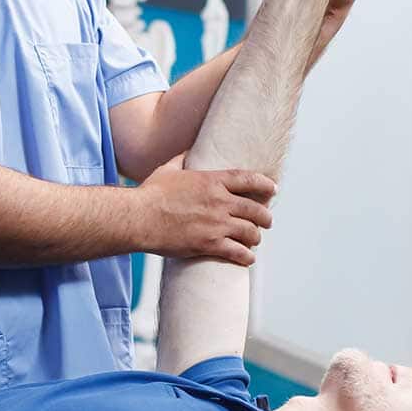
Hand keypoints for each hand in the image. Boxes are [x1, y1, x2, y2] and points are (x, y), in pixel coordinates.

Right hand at [135, 155, 276, 265]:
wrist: (138, 218)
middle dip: (265, 217)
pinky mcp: (209, 244)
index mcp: (212, 181)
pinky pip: (238, 252)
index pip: (248, 179)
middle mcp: (219, 201)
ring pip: (251, 232)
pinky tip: (247, 258)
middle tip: (266, 221)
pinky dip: (246, 257)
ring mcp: (216, 224)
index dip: (264, 184)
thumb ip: (181, 159)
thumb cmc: (150, 195)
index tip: (273, 189)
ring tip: (254, 240)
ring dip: (255, 237)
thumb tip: (186, 152)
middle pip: (255, 210)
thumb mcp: (167, 170)